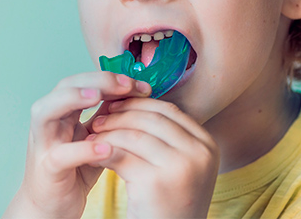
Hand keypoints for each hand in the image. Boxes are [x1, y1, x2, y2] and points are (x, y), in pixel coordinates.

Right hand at [4, 72, 151, 217]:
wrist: (52, 206)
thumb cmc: (72, 172)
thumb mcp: (92, 138)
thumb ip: (104, 117)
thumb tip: (131, 94)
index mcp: (61, 114)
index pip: (80, 82)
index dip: (108, 78)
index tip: (139, 84)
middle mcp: (48, 124)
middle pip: (63, 88)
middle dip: (94, 81)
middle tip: (125, 84)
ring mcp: (43, 145)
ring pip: (46, 112)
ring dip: (72, 99)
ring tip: (98, 97)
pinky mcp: (47, 169)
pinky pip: (61, 155)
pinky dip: (82, 149)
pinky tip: (105, 146)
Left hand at [87, 98, 219, 218]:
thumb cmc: (169, 201)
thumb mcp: (179, 165)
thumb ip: (168, 137)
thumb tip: (135, 100)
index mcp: (208, 144)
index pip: (168, 110)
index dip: (139, 104)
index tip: (115, 105)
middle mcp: (200, 153)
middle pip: (151, 119)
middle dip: (120, 116)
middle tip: (98, 119)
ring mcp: (181, 167)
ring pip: (134, 135)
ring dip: (108, 133)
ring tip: (92, 135)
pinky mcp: (156, 182)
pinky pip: (121, 156)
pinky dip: (103, 151)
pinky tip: (93, 154)